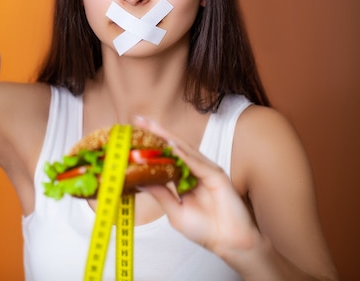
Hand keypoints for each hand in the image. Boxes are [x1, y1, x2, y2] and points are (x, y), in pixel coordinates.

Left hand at [134, 117, 259, 258]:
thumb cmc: (205, 230)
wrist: (229, 243)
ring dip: (167, 137)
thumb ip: (160, 194)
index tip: (133, 133)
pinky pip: (197, 163)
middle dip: (156, 132)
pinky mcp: (217, 175)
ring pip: (184, 150)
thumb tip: (138, 181)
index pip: (165, 156)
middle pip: (173, 146)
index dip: (150, 144)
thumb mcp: (174, 211)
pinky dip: (184, 155)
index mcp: (184, 177)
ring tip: (150, 126)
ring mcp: (206, 171)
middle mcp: (195, 170)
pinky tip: (171, 146)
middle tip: (138, 119)